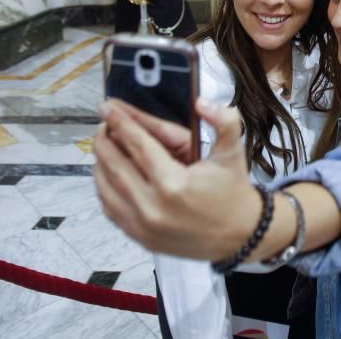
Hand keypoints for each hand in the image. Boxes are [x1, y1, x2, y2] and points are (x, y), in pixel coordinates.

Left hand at [93, 98, 259, 259]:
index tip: (107, 108)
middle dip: (104, 139)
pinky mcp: (140, 237)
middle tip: (104, 122)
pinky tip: (108, 173)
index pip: (138, 145)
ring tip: (104, 144)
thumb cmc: (233, 192)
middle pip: (115, 166)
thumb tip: (202, 103)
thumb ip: (223, 121)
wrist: (240, 235)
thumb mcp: (232, 153)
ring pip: (106, 188)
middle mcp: (154, 207)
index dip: (120, 123)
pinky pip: (110, 209)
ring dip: (100, 163)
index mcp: (174, 184)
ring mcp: (144, 226)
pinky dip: (104, 188)